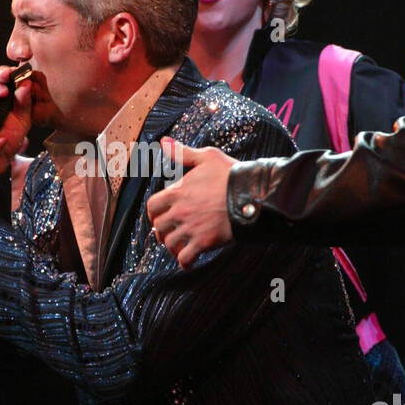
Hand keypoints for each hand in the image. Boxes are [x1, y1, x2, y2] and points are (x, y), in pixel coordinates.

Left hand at [146, 137, 235, 267]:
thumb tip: (163, 142)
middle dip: (162, 231)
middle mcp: (180, 212)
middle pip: (159, 227)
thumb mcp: (207, 157)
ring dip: (172, 247)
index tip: (158, 217)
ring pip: (170, 244)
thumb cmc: (231, 174)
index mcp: (177, 192)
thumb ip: (183, 152)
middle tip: (168, 234)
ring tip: (178, 248)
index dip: (153, 214)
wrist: (252, 194)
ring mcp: (191, 228)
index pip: (152, 206)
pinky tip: (188, 262)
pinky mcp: (204, 242)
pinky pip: (185, 258)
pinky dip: (184, 262)